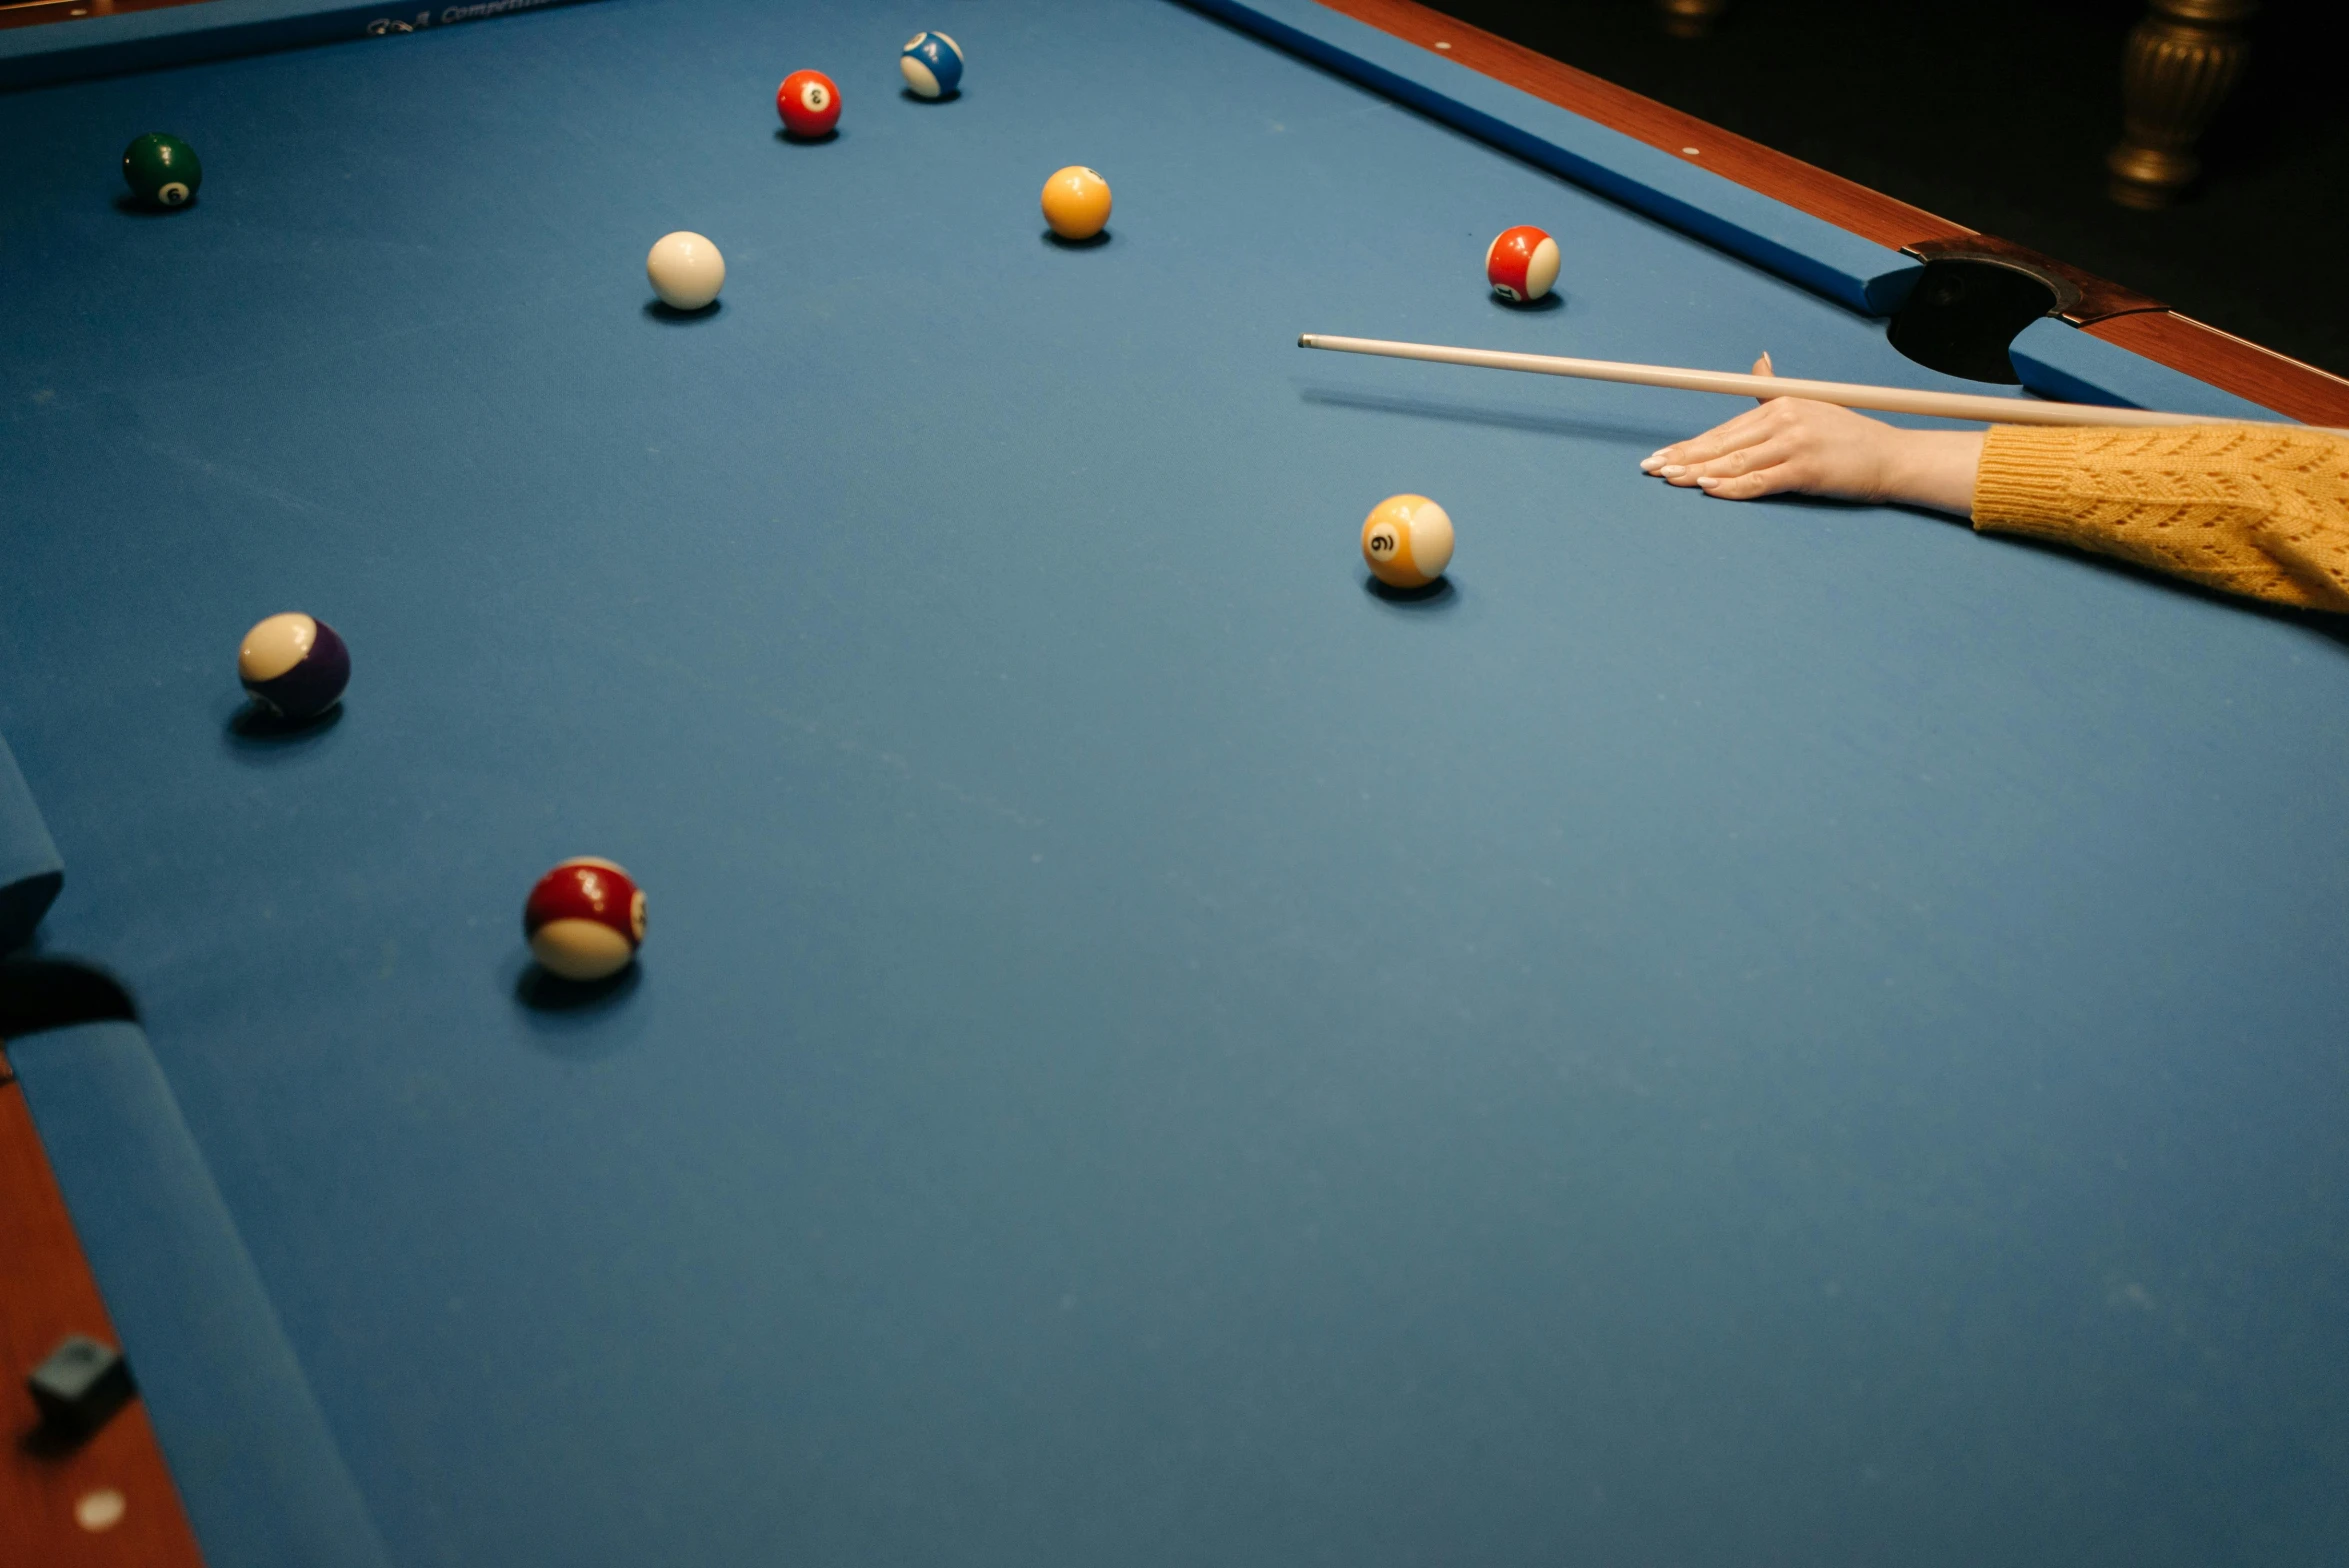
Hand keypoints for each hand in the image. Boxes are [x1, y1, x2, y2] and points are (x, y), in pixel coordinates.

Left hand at [1638, 354, 1982, 515]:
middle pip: (1722, 443)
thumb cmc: (1847, 436)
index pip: (1723, 429)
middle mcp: (1783, 421)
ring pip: (1735, 462)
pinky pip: (1761, 480)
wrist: (1891, 457)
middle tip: (1650, 468)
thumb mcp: (1808, 405)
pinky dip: (1734, 486)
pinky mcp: (1806, 470)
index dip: (1689, 444)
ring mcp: (1794, 445)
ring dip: (1698, 473)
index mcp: (1779, 406)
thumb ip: (1773, 391)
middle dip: (1683, 457)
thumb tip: (1758, 361)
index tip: (1661, 454)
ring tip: (1670, 480)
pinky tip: (1710, 488)